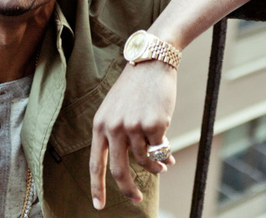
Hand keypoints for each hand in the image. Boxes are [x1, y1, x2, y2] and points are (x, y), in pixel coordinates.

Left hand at [90, 60, 176, 209]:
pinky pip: (160, 149)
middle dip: (128, 190)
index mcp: (100, 124)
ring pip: (145, 160)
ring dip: (155, 166)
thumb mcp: (117, 108)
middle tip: (136, 199)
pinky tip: (169, 153)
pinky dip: (166, 154)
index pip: (95, 163)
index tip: (99, 206)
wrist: (152, 61)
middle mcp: (114, 127)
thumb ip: (121, 135)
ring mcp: (133, 126)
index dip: (97, 187)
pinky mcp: (154, 124)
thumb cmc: (136, 86)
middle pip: (119, 170)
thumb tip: (139, 165)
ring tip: (163, 164)